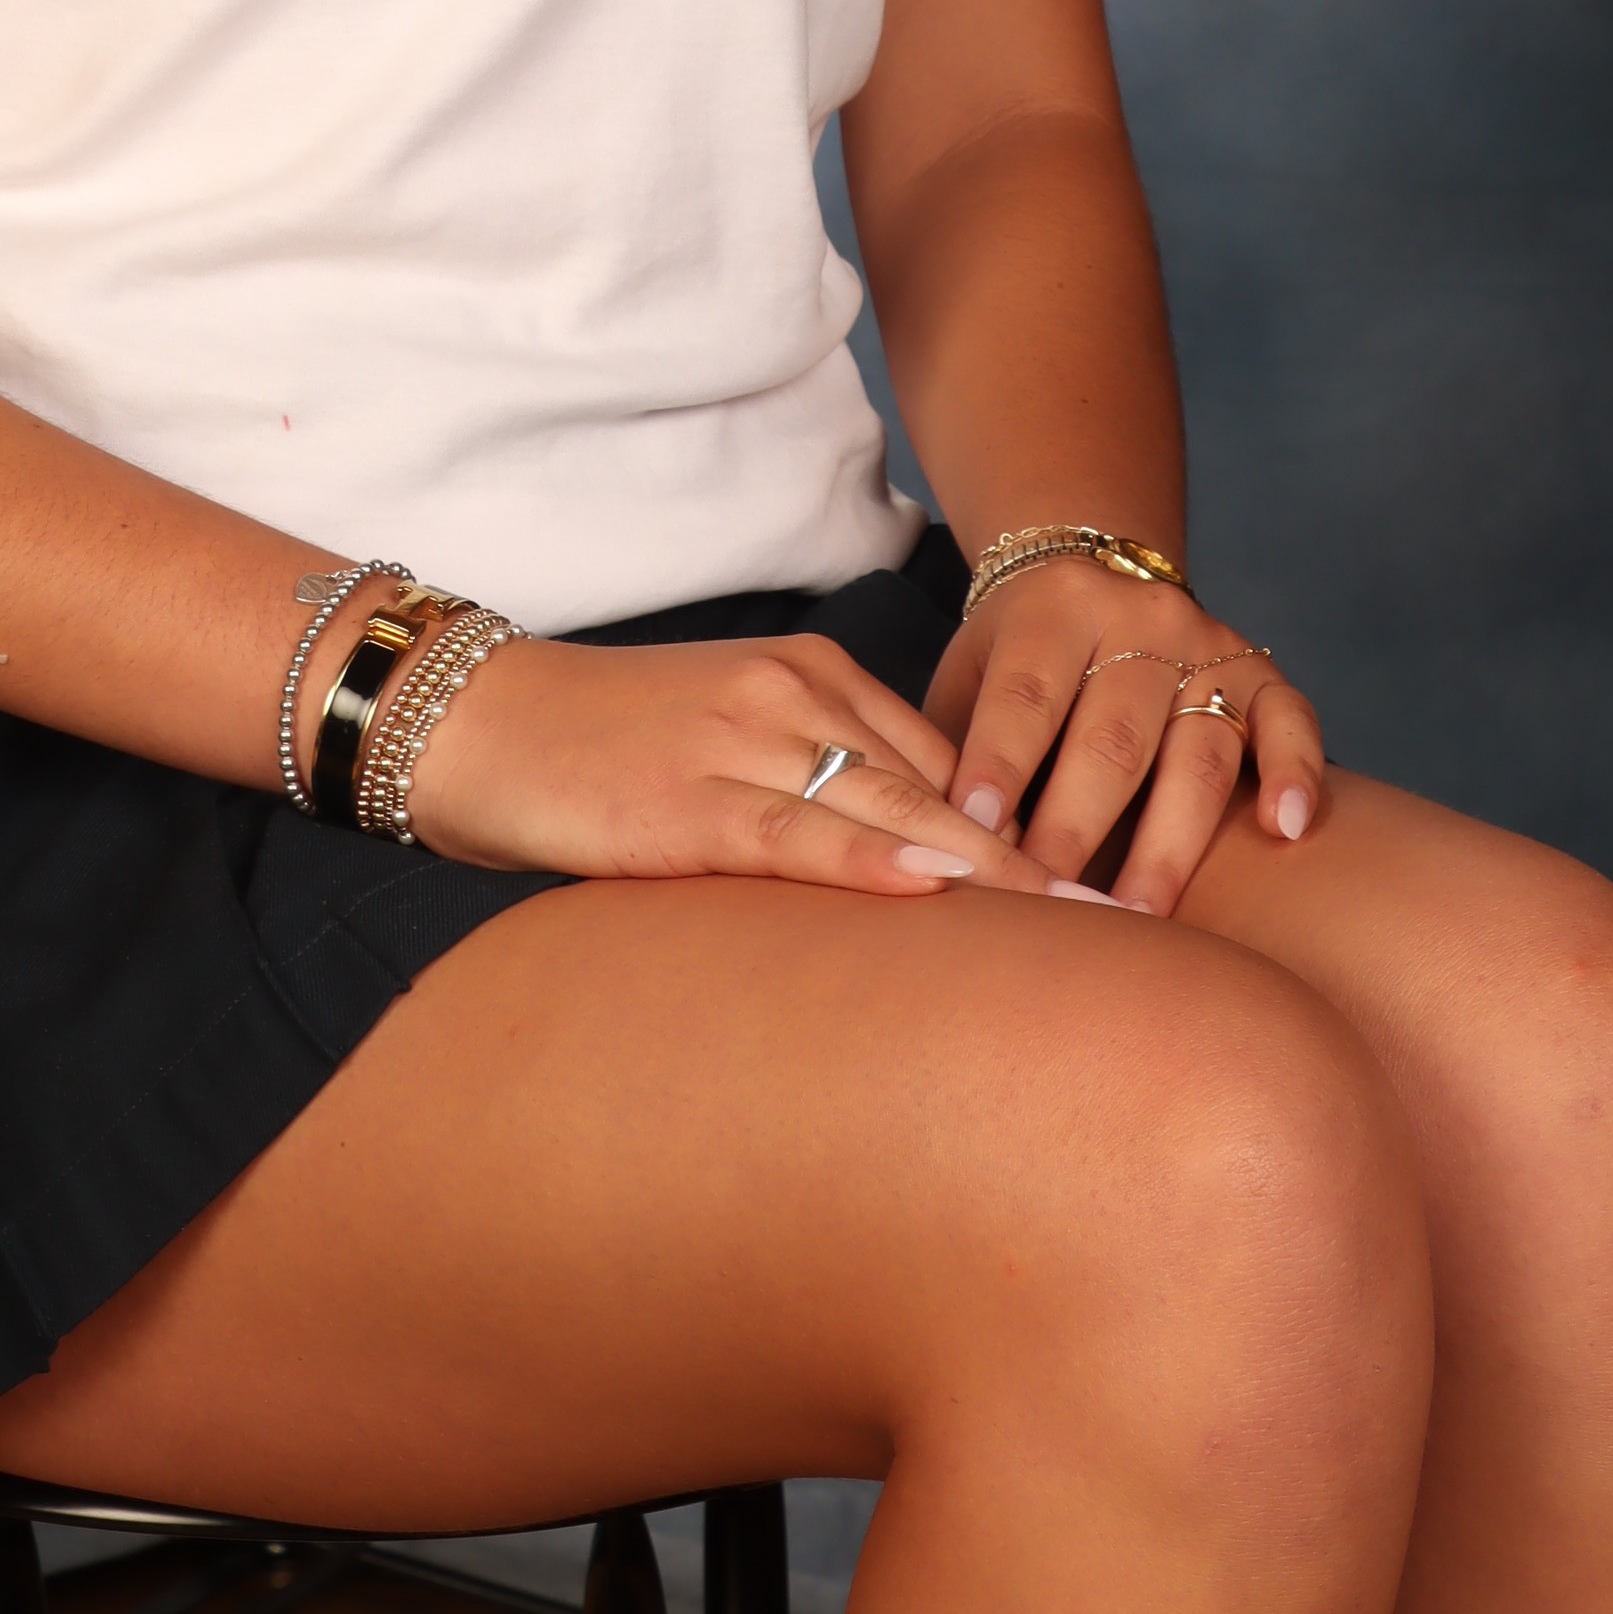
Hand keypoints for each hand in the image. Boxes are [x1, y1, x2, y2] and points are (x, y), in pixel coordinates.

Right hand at [400, 630, 1063, 898]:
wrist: (469, 718)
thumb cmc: (594, 750)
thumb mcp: (721, 749)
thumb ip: (809, 795)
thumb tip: (898, 886)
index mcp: (811, 678)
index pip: (949, 762)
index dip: (1031, 832)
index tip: (1117, 893)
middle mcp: (793, 695)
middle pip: (944, 788)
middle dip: (1043, 863)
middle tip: (1143, 930)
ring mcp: (740, 740)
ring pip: (891, 809)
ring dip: (992, 875)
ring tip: (1083, 935)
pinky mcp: (684, 799)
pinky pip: (793, 832)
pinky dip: (867, 861)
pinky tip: (932, 893)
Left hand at [922, 564, 1328, 914]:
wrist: (1087, 571)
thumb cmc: (1014, 659)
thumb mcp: (970, 676)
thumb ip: (959, 748)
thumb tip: (946, 849)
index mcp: (1052, 610)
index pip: (1024, 697)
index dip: (1000, 767)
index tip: (976, 837)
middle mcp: (1137, 618)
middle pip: (1111, 737)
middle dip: (1077, 828)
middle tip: (1051, 904)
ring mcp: (1206, 644)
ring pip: (1197, 751)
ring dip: (1168, 842)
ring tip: (1136, 918)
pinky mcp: (1260, 670)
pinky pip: (1291, 719)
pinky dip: (1295, 771)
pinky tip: (1286, 829)